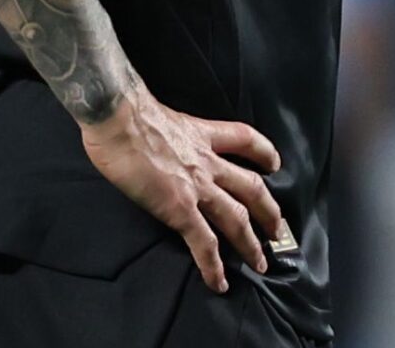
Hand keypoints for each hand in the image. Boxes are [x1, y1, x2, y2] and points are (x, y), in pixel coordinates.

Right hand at [79, 86, 288, 293]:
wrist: (117, 117)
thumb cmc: (126, 112)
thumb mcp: (161, 116)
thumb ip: (169, 132)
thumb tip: (155, 140)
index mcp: (201, 135)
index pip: (244, 138)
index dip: (263, 152)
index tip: (274, 164)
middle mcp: (207, 161)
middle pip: (252, 188)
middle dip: (269, 211)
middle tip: (277, 231)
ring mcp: (197, 187)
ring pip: (237, 218)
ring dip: (250, 244)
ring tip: (260, 264)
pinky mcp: (180, 209)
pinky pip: (204, 243)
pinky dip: (213, 266)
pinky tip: (218, 282)